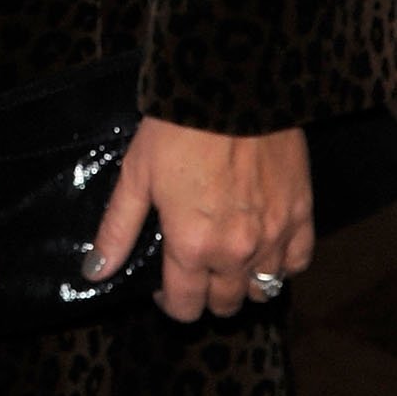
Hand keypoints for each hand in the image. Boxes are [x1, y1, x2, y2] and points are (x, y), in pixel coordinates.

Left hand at [88, 116, 314, 322]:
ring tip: (228, 260)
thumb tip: (95, 272)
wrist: (233, 89)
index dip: (171, 304)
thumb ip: (117, 230)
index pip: (185, 307)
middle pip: (225, 304)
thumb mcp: (136, 175)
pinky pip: (297, 263)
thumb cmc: (178, 129)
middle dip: (206, 295)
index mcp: (190, 246)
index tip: (165, 287)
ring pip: (262, 290)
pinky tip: (265, 249)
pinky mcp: (301, 215)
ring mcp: (273, 237)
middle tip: (195, 269)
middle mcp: (235, 253)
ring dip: (243, 284)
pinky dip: (281, 264)